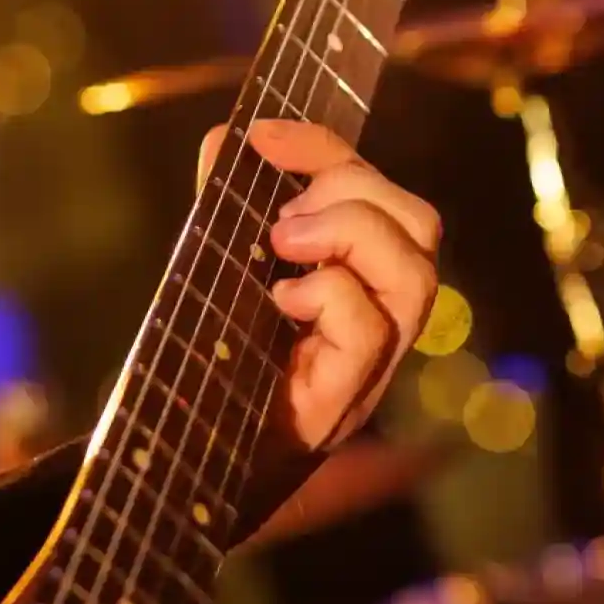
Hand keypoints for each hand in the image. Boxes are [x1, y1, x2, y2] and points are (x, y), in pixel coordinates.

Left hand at [198, 119, 440, 450]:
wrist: (182, 468)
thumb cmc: (212, 371)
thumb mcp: (219, 272)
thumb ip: (226, 209)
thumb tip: (223, 138)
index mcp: (357, 280)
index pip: (382, 195)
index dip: (329, 151)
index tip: (263, 135)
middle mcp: (379, 321)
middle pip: (420, 225)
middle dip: (350, 188)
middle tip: (280, 213)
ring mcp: (370, 365)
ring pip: (413, 273)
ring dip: (348, 234)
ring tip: (283, 243)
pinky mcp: (342, 401)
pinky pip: (367, 327)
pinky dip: (326, 295)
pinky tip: (278, 300)